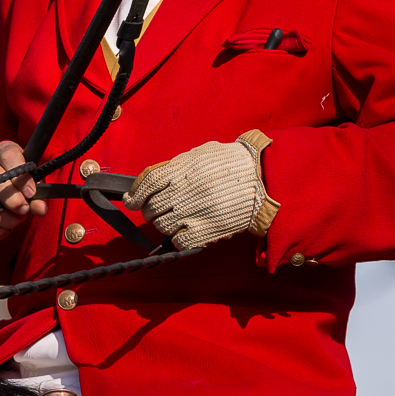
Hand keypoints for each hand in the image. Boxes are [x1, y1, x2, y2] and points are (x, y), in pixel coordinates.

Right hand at [0, 141, 48, 237]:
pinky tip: (2, 228)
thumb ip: (37, 193)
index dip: (21, 177)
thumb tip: (41, 209)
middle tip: (23, 210)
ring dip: (3, 217)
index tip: (31, 193)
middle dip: (11, 199)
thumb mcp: (28, 176)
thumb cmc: (15, 175)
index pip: (10, 158)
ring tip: (16, 220)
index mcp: (2, 150)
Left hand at [124, 136, 271, 249]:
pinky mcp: (207, 229)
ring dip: (163, 224)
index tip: (132, 201)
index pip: (147, 183)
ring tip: (174, 219)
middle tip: (157, 211)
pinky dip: (178, 238)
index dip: (135, 194)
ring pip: (162, 225)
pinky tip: (185, 231)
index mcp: (181, 169)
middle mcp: (184, 190)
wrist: (262, 177)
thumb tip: (151, 180)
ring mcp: (194, 211)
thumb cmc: (232, 164)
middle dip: (150, 211)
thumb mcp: (201, 154)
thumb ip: (176, 166)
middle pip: (151, 208)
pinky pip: (179, 240)